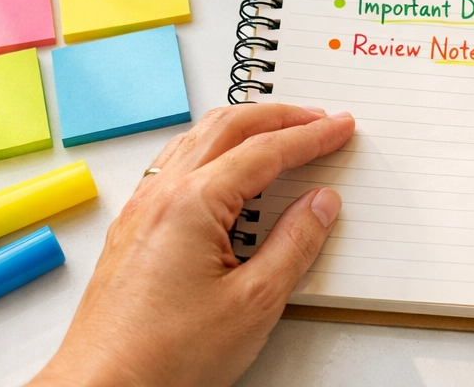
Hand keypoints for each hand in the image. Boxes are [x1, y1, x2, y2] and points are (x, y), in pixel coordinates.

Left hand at [28, 105, 354, 386]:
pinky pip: (178, 161)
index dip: (310, 136)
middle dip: (279, 116)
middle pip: (229, 126)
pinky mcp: (133, 226)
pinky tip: (224, 165)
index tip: (340, 127)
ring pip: (199, 137)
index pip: (266, 151)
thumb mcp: (253, 304)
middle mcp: (163, 193)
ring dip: (244, 126)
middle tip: (317, 118)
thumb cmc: (165, 359)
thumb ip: (295, 245)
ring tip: (277, 130)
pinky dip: (214, 147)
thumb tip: (322, 203)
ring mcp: (142, 207)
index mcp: (193, 202)